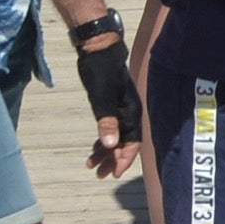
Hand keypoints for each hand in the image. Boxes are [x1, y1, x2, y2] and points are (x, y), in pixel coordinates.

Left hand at [73, 28, 140, 177]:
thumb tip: (111, 145)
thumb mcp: (101, 98)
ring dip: (105, 152)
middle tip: (99, 175)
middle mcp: (129, 113)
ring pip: (116, 137)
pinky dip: (102, 140)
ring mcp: (121, 109)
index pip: (132, 142)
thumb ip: (107, 122)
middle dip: (112, 160)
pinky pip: (110, 129)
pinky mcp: (112, 105)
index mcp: (130, 112)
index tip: (114, 174)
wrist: (98, 48)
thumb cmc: (100, 71)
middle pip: (124, 143)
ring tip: (91, 166)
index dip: (124, 159)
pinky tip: (93, 149)